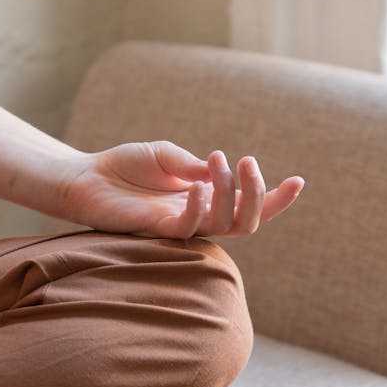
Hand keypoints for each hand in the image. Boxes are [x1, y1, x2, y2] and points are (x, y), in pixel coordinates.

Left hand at [60, 141, 303, 238]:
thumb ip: (194, 164)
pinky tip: (196, 186)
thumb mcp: (167, 154)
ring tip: (222, 161)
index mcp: (207, 199)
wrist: (86, 177)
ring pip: (225, 226)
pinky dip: (200, 206)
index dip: (277, 199)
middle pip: (247, 222)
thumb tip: (221, 171)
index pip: (250, 206)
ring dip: (231, 195)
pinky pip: (190, 227)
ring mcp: (181, 227)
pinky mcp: (158, 232)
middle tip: (247, 161)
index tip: (299, 181)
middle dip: (257, 193)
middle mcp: (200, 217)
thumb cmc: (125, 166)